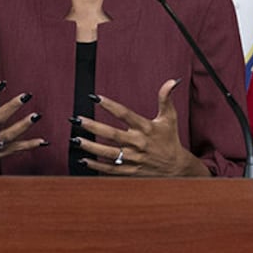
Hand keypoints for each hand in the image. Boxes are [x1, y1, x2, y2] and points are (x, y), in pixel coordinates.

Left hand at [75, 80, 207, 176]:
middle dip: (93, 127)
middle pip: (112, 134)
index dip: (110, 105)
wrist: (176, 167)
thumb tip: (171, 81)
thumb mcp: (170, 117)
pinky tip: (84, 160)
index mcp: (146, 128)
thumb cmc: (170, 139)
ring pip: (109, 153)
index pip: (125, 114)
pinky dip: (97, 166)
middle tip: (77, 120)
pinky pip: (111, 169)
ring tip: (76, 139)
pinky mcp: (131, 171)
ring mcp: (134, 158)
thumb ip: (166, 98)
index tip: (95, 97)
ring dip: (91, 147)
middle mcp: (138, 143)